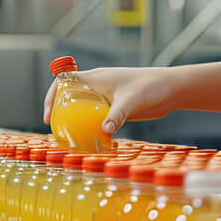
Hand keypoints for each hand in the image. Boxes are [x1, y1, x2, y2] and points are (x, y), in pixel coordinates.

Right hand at [43, 66, 175, 134]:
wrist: (172, 90)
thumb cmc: (152, 86)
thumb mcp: (132, 100)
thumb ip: (118, 114)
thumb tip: (105, 130)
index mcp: (96, 77)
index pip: (64, 81)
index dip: (51, 96)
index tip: (49, 115)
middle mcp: (98, 87)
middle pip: (70, 98)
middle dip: (61, 113)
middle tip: (58, 132)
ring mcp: (106, 98)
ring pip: (84, 110)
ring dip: (76, 122)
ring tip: (71, 140)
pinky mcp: (116, 109)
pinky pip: (97, 119)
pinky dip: (92, 128)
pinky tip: (92, 142)